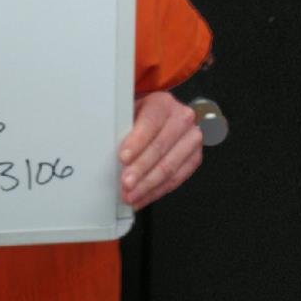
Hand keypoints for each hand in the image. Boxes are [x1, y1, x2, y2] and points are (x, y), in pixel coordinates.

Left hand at [118, 91, 202, 209]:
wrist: (160, 118)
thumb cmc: (141, 116)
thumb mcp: (130, 112)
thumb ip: (122, 126)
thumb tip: (105, 147)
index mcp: (163, 103)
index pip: (150, 123)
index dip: (137, 142)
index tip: (123, 158)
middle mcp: (182, 119)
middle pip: (160, 147)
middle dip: (141, 169)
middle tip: (125, 183)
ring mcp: (191, 139)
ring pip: (170, 167)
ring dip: (148, 185)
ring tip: (131, 195)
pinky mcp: (194, 157)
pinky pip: (176, 179)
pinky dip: (157, 191)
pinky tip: (142, 197)